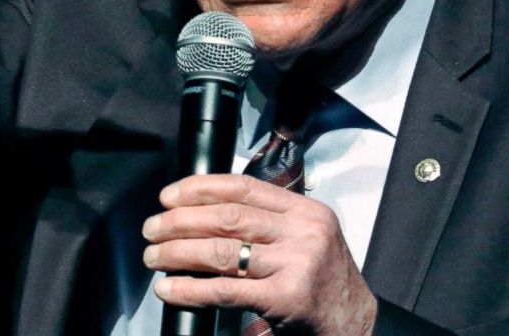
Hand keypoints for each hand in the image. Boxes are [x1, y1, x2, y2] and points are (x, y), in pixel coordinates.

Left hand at [142, 174, 377, 334]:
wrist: (355, 324)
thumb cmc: (322, 282)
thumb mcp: (306, 237)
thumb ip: (268, 221)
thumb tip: (204, 210)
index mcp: (305, 211)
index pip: (244, 187)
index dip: (200, 188)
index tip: (169, 196)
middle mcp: (303, 232)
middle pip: (228, 217)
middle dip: (180, 221)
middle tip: (152, 229)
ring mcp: (296, 264)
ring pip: (223, 250)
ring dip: (178, 252)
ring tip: (154, 257)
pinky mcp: (286, 299)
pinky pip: (226, 290)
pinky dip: (191, 289)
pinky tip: (170, 288)